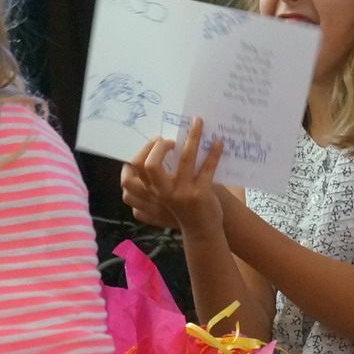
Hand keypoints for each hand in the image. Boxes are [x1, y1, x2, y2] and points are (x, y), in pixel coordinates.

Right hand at [120, 117, 223, 235]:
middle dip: (159, 146)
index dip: (141, 152)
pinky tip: (219, 142)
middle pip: (150, 165)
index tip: (155, 142)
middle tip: (170, 140)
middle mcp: (163, 193)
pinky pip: (207, 168)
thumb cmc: (181, 210)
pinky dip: (214, 153)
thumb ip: (157, 180)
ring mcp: (182, 193)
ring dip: (193, 136)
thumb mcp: (162, 198)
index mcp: (151, 192)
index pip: (134, 169)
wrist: (201, 232)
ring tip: (197, 121)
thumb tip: (160, 145)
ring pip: (185, 159)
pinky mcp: (201, 194)